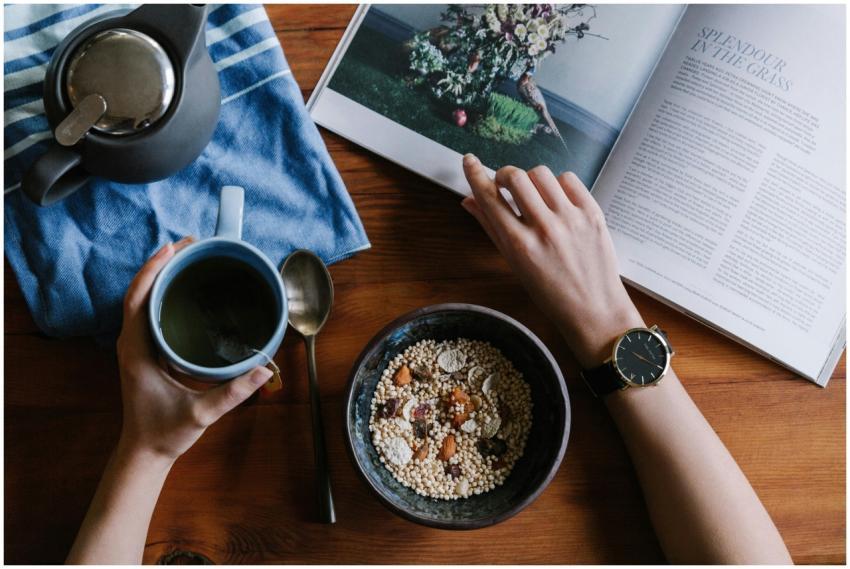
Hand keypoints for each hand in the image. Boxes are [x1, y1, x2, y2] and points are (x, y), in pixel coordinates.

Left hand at [116, 237, 272, 462]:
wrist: (145, 452)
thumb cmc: (165, 433)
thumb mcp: (201, 413)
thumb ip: (232, 392)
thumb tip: (264, 369)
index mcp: (136, 351)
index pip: (137, 299)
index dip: (153, 270)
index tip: (173, 248)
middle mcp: (132, 343)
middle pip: (140, 291)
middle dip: (162, 264)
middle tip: (191, 244)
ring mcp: (136, 346)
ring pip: (143, 299)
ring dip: (162, 275)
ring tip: (189, 257)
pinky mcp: (145, 351)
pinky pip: (150, 312)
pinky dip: (164, 292)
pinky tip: (185, 287)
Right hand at [461, 154, 643, 366]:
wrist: (594, 309)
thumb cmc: (550, 293)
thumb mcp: (514, 264)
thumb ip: (491, 229)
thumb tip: (469, 201)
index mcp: (519, 245)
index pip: (489, 198)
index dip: (475, 174)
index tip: (469, 161)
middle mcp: (544, 228)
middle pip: (515, 177)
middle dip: (504, 175)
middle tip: (505, 185)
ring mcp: (571, 219)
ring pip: (541, 173)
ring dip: (531, 179)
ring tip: (534, 195)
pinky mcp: (592, 213)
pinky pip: (568, 179)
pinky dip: (557, 184)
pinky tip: (556, 199)